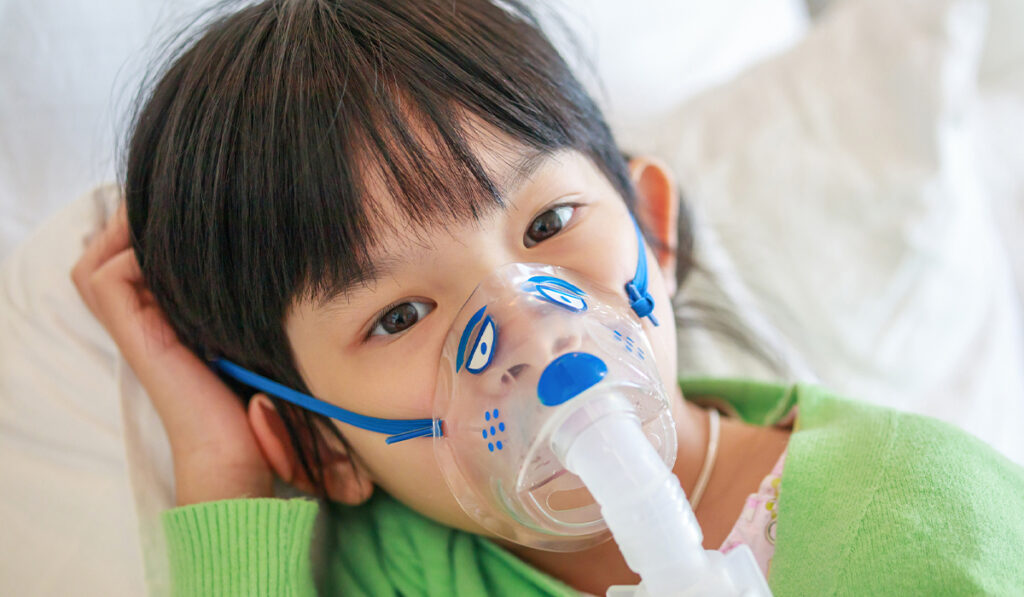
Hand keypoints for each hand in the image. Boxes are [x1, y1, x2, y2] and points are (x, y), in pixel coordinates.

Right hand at [72, 205, 273, 504]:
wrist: (236, 450)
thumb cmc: (255, 396)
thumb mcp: (246, 334)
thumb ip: (235, 299)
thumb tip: (252, 249)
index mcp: (164, 318)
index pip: (133, 256)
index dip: (153, 226)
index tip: (197, 209)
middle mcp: (141, 319)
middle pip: (108, 252)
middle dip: (140, 220)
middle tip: (180, 203)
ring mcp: (134, 328)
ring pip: (100, 260)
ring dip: (133, 230)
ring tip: (173, 215)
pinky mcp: (137, 336)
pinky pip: (108, 277)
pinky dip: (133, 253)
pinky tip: (176, 248)